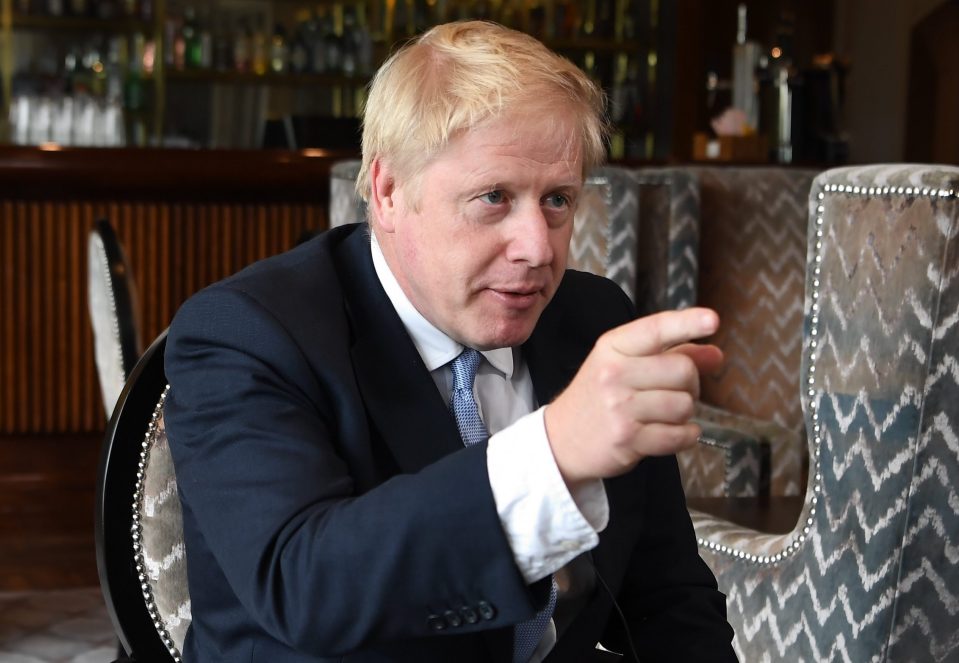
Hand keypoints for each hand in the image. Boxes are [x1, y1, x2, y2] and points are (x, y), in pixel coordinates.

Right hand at [543, 308, 722, 487]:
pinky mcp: (627, 439)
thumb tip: (716, 355)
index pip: (655, 329)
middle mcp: (613, 373)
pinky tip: (669, 432)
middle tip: (673, 391)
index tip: (713, 320)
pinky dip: (685, 436)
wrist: (561, 438)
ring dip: (684, 413)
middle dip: (690, 383)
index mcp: (612, 347)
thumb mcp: (626, 364)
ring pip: (684, 405)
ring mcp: (619, 407)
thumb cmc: (600, 396)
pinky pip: (680, 435)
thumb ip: (674, 354)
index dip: (687, 323)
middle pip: (683, 370)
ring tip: (663, 414)